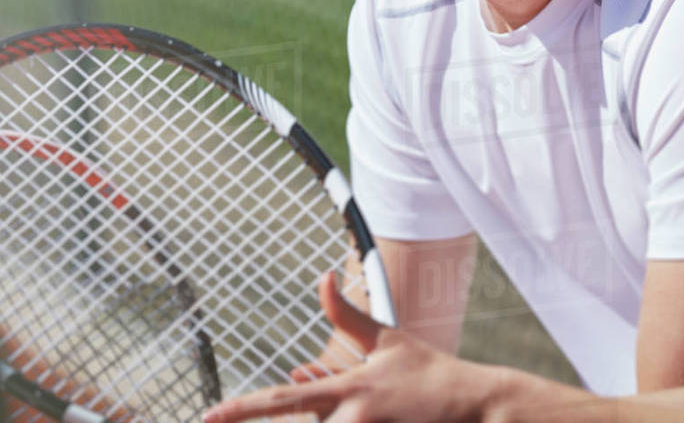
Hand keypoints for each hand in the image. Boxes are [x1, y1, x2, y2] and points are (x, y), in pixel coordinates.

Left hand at [203, 272, 498, 422]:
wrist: (474, 407)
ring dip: (340, 418)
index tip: (209, 416)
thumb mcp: (386, 339)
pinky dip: (348, 422)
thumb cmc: (428, 373)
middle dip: (319, 412)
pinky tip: (377, 413)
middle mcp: (354, 421)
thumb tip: (322, 276)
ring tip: (380, 406)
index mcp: (349, 391)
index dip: (242, 411)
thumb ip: (346, 314)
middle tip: (318, 407)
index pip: (283, 402)